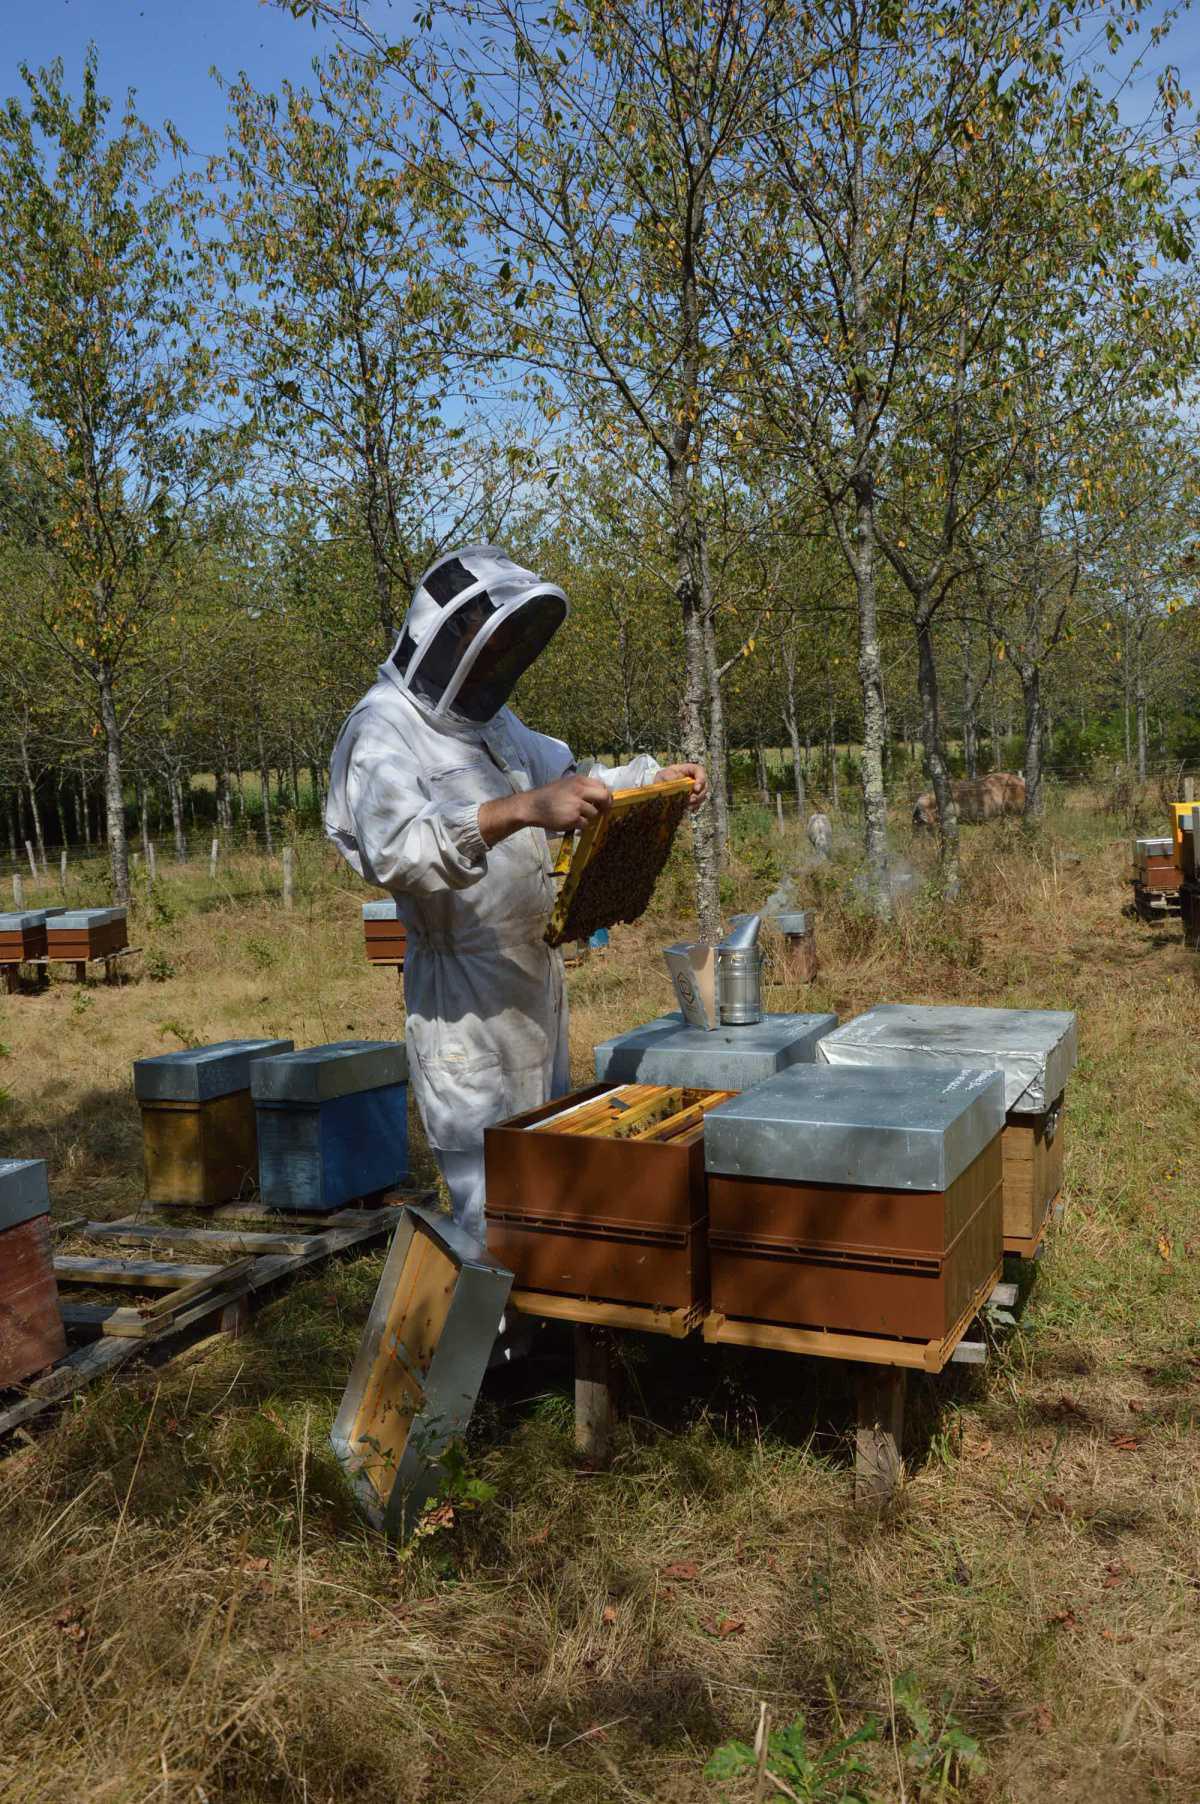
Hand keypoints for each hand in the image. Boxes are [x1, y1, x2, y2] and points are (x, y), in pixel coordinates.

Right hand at [479, 773, 612, 846]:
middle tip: (601, 812)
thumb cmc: (548, 796)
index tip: (602, 802)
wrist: (532, 806)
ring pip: (594, 813)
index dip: (605, 795)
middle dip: (605, 806)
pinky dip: (579, 825)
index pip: (602, 786)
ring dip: (588, 818)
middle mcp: (580, 790)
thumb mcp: (566, 784)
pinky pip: (585, 824)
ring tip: (575, 817)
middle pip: (604, 797)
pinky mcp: (573, 817)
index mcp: (579, 780)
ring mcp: (577, 804)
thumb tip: (599, 795)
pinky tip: (570, 822)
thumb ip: (582, 788)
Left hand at [658, 762, 708, 810]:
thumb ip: (668, 775)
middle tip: (692, 800)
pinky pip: (699, 802)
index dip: (701, 780)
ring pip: (703, 794)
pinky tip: (689, 808)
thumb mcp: (664, 774)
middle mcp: (696, 778)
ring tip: (688, 805)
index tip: (696, 789)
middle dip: (700, 794)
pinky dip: (695, 806)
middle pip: (704, 785)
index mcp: (690, 769)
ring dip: (698, 801)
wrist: (661, 786)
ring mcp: (696, 788)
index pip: (700, 771)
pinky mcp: (694, 796)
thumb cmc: (663, 777)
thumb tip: (676, 779)